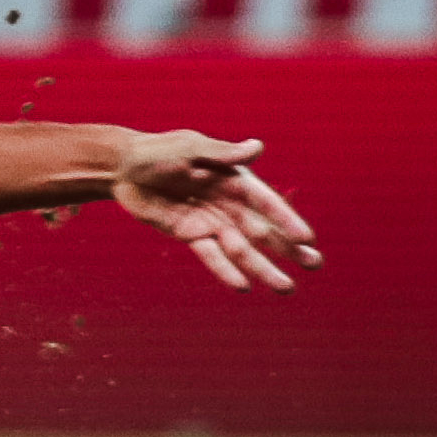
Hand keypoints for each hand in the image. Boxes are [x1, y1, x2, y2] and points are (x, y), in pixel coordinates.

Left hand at [111, 132, 319, 289]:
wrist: (121, 168)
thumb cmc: (157, 151)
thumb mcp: (189, 147)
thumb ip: (221, 153)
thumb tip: (257, 147)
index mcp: (233, 179)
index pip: (264, 202)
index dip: (286, 219)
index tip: (307, 238)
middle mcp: (227, 203)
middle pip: (262, 230)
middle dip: (288, 248)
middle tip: (315, 265)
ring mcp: (210, 221)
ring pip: (241, 249)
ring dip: (262, 268)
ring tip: (286, 288)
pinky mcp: (189, 234)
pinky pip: (210, 255)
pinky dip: (224, 270)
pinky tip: (243, 287)